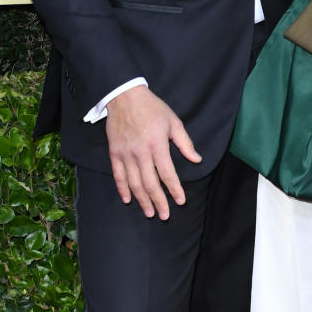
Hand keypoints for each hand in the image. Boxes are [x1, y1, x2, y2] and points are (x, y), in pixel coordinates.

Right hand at [105, 86, 200, 217]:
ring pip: (134, 183)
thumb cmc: (152, 108)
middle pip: (150, 183)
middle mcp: (141, 152)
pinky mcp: (114, 152)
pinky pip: (118, 175)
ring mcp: (126, 154)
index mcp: (157, 145)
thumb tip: (197, 160)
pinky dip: (123, 188)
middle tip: (164, 215)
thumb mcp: (173, 121)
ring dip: (142, 200)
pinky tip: (128, 199)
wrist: (124, 96)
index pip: (167, 173)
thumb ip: (185, 142)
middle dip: (158, 201)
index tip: (180, 201)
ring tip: (149, 212)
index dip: (174, 189)